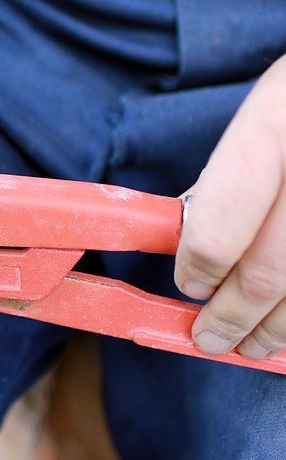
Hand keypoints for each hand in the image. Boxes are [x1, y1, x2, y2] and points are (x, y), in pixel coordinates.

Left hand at [175, 55, 285, 359]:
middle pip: (272, 268)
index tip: (189, 284)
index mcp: (278, 120)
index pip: (222, 218)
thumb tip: (183, 240)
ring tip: (252, 345)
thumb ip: (227, 178)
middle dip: (235, 314)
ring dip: (280, 330)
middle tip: (209, 337)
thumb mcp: (269, 113)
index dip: (200, 263)